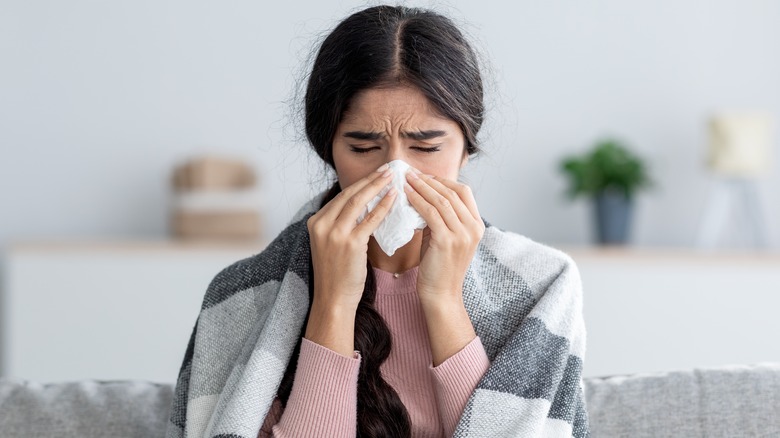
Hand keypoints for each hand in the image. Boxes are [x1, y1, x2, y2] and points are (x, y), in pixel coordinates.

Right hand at [305, 165, 395, 355]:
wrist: (333, 299)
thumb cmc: (337, 274)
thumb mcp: (332, 244)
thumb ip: (342, 225)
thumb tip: (365, 206)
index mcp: (315, 222)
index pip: (341, 197)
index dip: (361, 184)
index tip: (376, 174)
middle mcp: (321, 224)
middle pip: (349, 194)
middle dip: (370, 180)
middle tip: (388, 169)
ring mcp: (334, 233)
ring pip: (358, 202)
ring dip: (377, 187)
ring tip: (393, 177)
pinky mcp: (349, 243)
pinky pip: (369, 219)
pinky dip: (383, 206)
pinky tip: (394, 198)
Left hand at [404, 170, 483, 303]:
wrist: (441, 294)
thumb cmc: (439, 267)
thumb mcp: (445, 237)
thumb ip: (440, 218)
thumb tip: (423, 196)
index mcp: (477, 225)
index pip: (463, 192)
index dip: (443, 181)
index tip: (424, 176)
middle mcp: (474, 228)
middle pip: (453, 192)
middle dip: (430, 180)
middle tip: (411, 172)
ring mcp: (463, 234)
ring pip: (442, 200)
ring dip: (422, 187)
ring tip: (406, 179)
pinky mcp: (448, 241)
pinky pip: (431, 213)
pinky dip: (418, 200)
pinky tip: (406, 194)